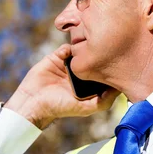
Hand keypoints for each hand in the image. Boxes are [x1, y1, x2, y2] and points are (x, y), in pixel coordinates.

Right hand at [4, 44, 120, 128]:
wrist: (33, 101)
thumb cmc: (59, 107)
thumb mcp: (86, 108)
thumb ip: (103, 101)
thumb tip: (119, 89)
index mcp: (89, 84)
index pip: (103, 72)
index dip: (111, 67)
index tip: (119, 61)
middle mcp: (81, 73)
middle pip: (95, 59)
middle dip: (100, 53)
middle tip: (107, 47)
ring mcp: (69, 64)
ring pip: (81, 51)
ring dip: (85, 47)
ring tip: (90, 45)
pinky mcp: (56, 58)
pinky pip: (66, 48)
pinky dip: (69, 48)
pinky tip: (70, 53)